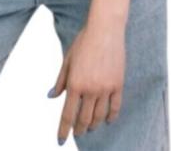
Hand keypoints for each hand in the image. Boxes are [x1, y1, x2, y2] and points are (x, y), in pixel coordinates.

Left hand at [49, 21, 126, 144]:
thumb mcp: (67, 60)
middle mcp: (90, 89)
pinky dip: (111, 117)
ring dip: (94, 125)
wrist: (105, 30)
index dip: (63, 130)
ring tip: (90, 128)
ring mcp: (106, 88)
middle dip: (79, 129)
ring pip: (100, 116)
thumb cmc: (83, 42)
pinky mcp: (118, 84)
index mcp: (75, 84)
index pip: (68, 114)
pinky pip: (115, 107)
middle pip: (84, 119)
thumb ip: (60, 81)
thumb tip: (52, 96)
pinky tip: (108, 121)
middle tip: (76, 134)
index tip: (61, 140)